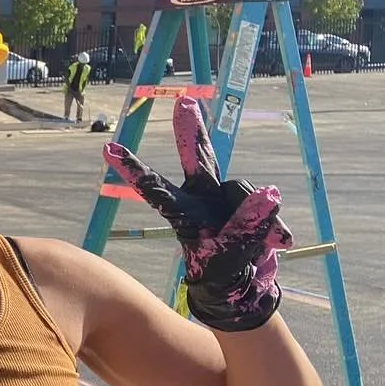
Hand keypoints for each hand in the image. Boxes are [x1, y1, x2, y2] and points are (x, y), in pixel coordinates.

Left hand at [102, 96, 292, 331]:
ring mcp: (225, 196)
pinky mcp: (250, 201)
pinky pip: (267, 206)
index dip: (132, 168)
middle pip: (198, 159)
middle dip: (192, 132)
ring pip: (245, 191)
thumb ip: (247, 225)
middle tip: (183, 102)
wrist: (245, 283)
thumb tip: (269, 192)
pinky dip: (274, 227)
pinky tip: (278, 242)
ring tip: (260, 246)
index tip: (106, 148)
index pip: (154, 187)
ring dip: (258, 220)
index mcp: (183, 210)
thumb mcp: (230, 254)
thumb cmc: (223, 270)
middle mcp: (202, 196)